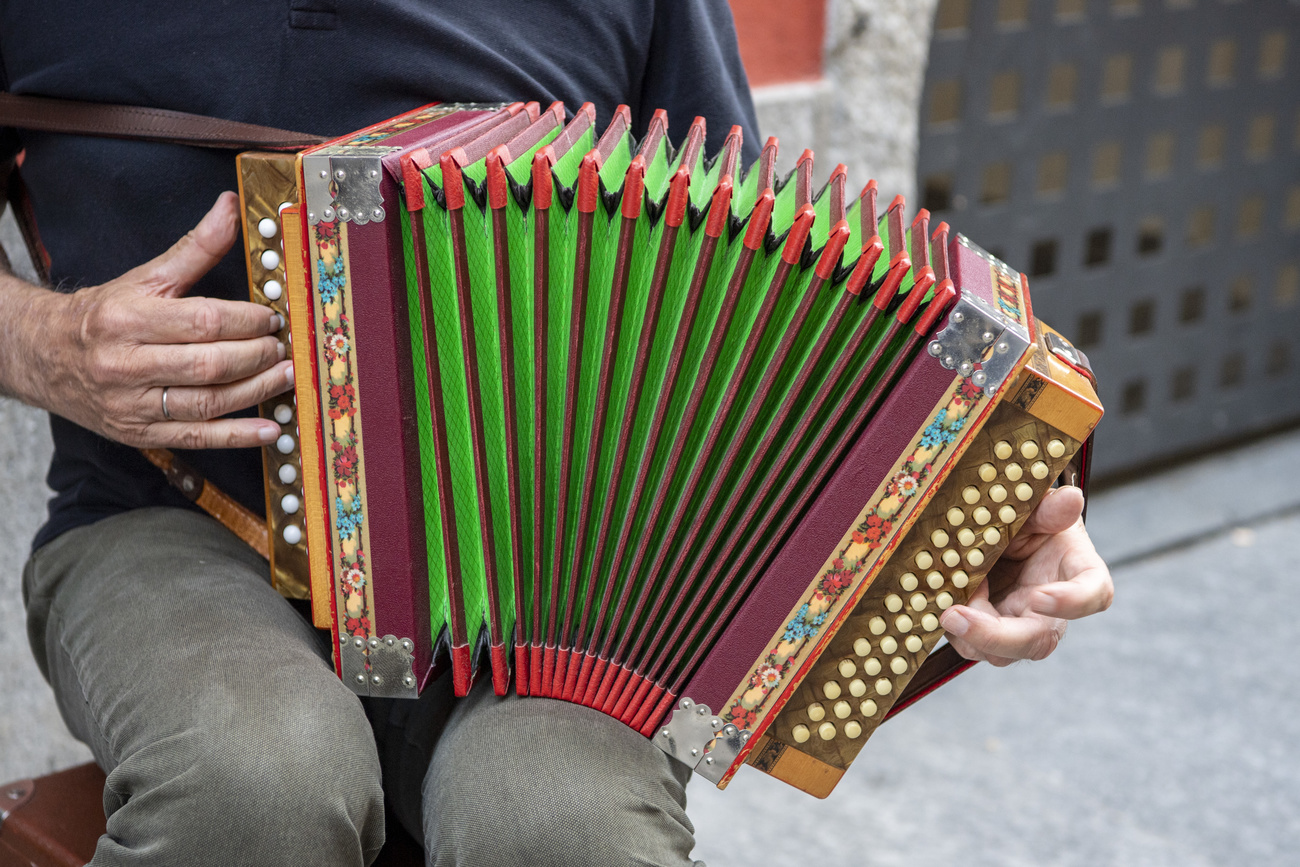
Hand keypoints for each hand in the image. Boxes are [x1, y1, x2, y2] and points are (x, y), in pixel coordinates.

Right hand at [16, 192, 290, 448]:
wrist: (43, 356)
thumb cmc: (104, 314)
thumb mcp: (145, 278)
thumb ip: (194, 248)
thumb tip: (231, 206)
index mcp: (127, 319)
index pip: (202, 321)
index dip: (247, 320)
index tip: (272, 317)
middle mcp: (126, 364)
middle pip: (208, 364)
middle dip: (256, 356)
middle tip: (282, 347)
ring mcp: (132, 405)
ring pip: (207, 403)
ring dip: (256, 391)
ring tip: (285, 376)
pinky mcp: (140, 434)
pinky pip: (197, 438)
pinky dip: (237, 436)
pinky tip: (269, 430)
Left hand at [938, 485, 1111, 665]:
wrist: (998, 531)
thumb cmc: (1027, 520)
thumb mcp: (1035, 509)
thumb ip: (1049, 508)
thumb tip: (1070, 499)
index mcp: (1076, 574)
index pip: (1093, 595)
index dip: (1072, 603)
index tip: (1039, 597)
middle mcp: (1050, 610)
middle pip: (1037, 642)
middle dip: (995, 636)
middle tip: (956, 616)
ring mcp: (1017, 625)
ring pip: (1000, 653)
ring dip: (966, 632)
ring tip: (946, 598)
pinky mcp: (987, 631)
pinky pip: (970, 644)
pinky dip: (952, 627)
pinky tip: (941, 600)